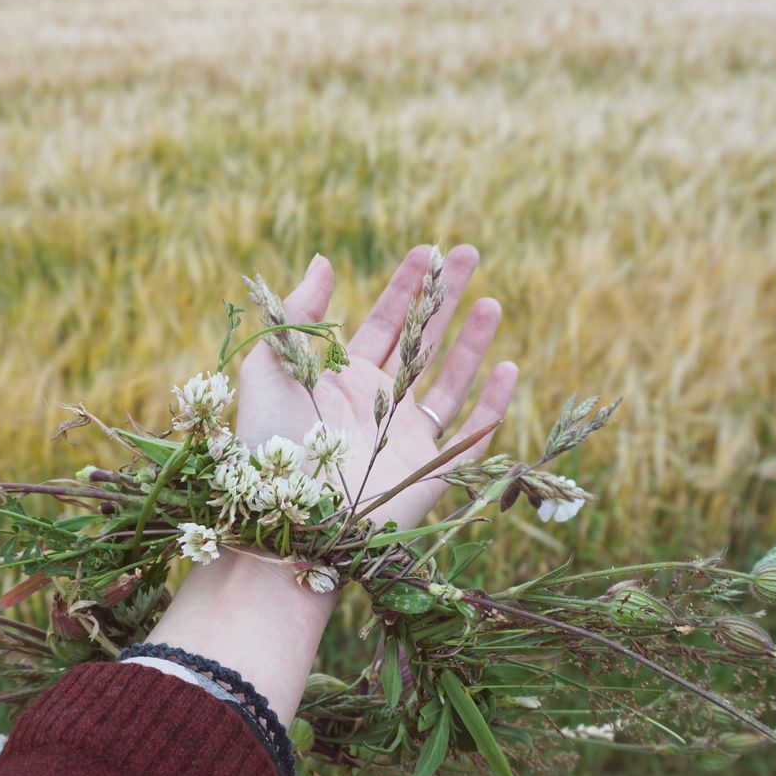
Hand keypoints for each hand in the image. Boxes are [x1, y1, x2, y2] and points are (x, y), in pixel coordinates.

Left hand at [236, 244, 517, 526]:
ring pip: (449, 381)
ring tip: (492, 302)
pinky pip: (470, 434)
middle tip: (468, 253)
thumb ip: (296, 315)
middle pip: (421, 342)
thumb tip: (324, 261)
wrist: (286, 525)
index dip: (403, 286)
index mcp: (341, 382)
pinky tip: (508, 367)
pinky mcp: (430, 474)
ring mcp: (406, 440)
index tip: (425, 250)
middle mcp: (378, 407)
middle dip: (444, 298)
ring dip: (471, 342)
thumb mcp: (270, 369)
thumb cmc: (268, 451)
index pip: (381, 323)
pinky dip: (492, 402)